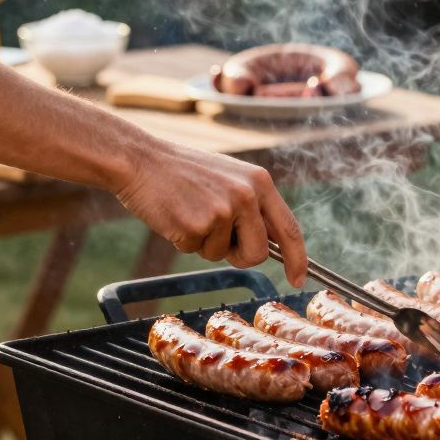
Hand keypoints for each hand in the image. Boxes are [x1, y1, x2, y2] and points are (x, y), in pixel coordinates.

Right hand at [114, 141, 307, 285]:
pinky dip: (183, 241)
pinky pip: (195, 251)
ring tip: (190, 213)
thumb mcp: (231, 178)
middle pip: (258, 253)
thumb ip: (254, 207)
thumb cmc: (184, 172)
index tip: (299, 279)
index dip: (298, 258)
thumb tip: (272, 244)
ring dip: (205, 245)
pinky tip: (174, 215)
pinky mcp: (195, 225)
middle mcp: (246, 195)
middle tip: (218, 239)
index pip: (289, 228)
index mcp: (260, 182)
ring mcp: (221, 210)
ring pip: (223, 255)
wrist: (140, 159)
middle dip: (240, 257)